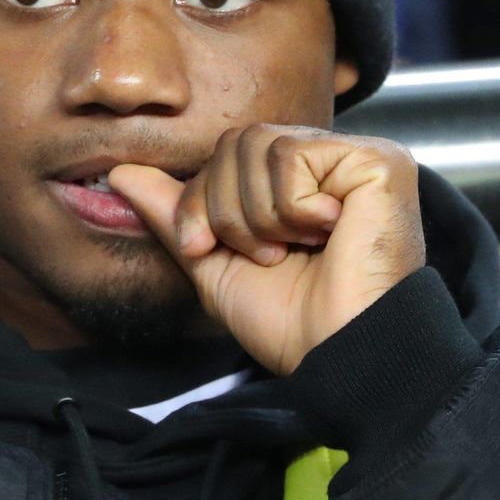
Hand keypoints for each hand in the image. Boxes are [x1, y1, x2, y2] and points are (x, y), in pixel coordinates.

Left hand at [111, 127, 426, 378]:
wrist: (336, 356)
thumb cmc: (290, 323)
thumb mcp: (214, 264)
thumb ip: (175, 214)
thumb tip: (121, 172)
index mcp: (300, 182)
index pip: (225, 154)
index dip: (201, 202)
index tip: (209, 249)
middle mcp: (332, 162)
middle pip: (237, 142)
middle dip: (228, 210)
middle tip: (266, 256)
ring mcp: (358, 157)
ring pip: (260, 146)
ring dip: (259, 216)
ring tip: (294, 250)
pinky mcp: (378, 162)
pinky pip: (293, 156)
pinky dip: (292, 209)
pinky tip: (327, 235)